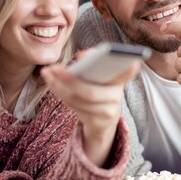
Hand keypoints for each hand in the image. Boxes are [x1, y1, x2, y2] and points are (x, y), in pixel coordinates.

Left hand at [41, 51, 139, 165]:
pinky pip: (74, 107)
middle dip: (70, 80)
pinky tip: (51, 82)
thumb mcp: (102, 78)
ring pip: (78, 100)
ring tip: (47, 73)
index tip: (133, 63)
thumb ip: (94, 63)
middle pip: (91, 92)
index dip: (130, 70)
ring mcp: (106, 113)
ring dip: (59, 86)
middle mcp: (116, 98)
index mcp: (119, 82)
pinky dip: (60, 93)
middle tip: (54, 68)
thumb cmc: (99, 91)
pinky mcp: (95, 122)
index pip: (126, 75)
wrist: (102, 122)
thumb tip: (82, 57)